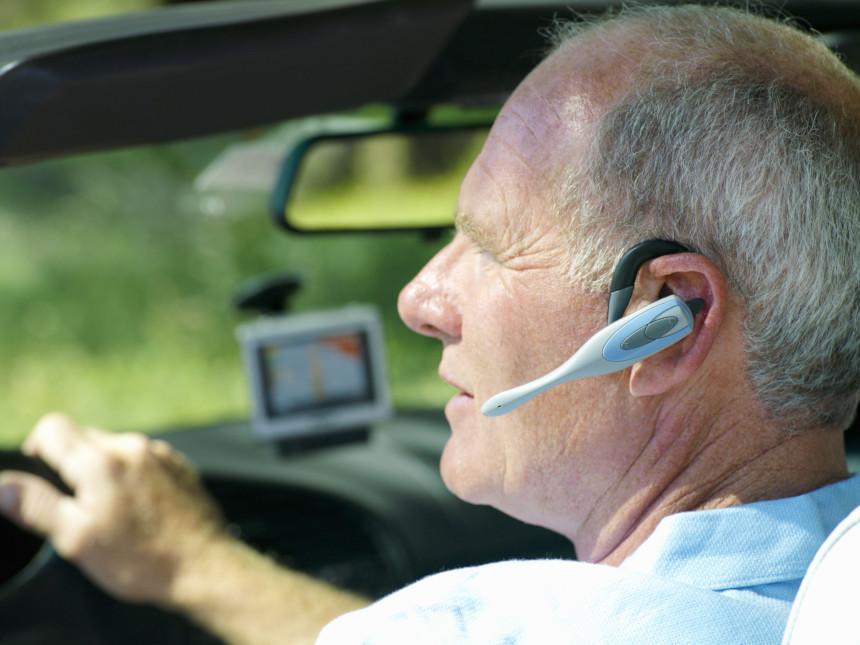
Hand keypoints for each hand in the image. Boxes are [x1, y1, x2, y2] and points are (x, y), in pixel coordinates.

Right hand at [0, 413, 225, 605]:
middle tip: (78, 505)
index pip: (53, 426)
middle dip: (72, 464)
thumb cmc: (142, 558)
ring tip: (112, 511)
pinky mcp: (178, 464)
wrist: (203, 566)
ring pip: (114, 448)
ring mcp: (160, 454)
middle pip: (84, 436)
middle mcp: (132, 448)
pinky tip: (138, 507)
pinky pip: (142, 459)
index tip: (40, 470)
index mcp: (101, 462)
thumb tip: (4, 486)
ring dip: (103, 470)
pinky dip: (131, 475)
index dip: (38, 445)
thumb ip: (36, 506)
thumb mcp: (76, 538)